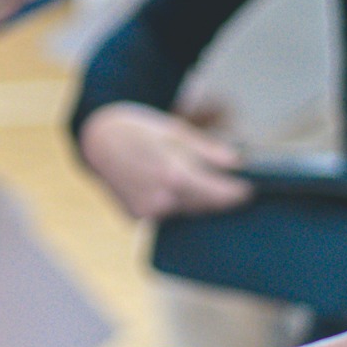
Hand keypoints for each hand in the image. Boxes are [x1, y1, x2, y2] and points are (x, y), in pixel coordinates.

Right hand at [77, 102, 252, 219]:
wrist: (97, 137)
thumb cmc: (139, 128)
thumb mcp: (176, 130)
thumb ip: (208, 150)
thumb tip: (236, 164)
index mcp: (174, 176)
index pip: (218, 195)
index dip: (237, 192)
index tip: (249, 189)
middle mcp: (161, 200)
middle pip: (203, 206)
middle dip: (214, 195)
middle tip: (225, 182)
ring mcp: (146, 212)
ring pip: (183, 212)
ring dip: (192, 199)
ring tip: (189, 178)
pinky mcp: (134, 217)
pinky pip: (163, 215)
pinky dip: (170, 203)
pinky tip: (164, 185)